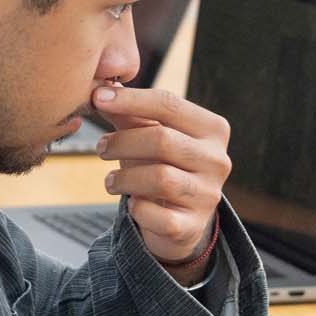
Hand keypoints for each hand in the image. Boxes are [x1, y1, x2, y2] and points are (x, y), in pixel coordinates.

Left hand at [93, 84, 231, 269]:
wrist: (178, 216)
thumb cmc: (161, 163)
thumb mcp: (148, 133)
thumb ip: (127, 112)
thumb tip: (98, 88)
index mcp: (211, 129)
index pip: (169, 104)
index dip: (129, 99)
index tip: (98, 98)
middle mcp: (217, 160)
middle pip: (162, 140)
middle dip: (122, 141)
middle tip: (101, 147)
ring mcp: (208, 195)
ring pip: (160, 178)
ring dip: (124, 177)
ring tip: (111, 180)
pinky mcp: (191, 226)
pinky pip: (155, 214)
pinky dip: (136, 208)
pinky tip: (132, 203)